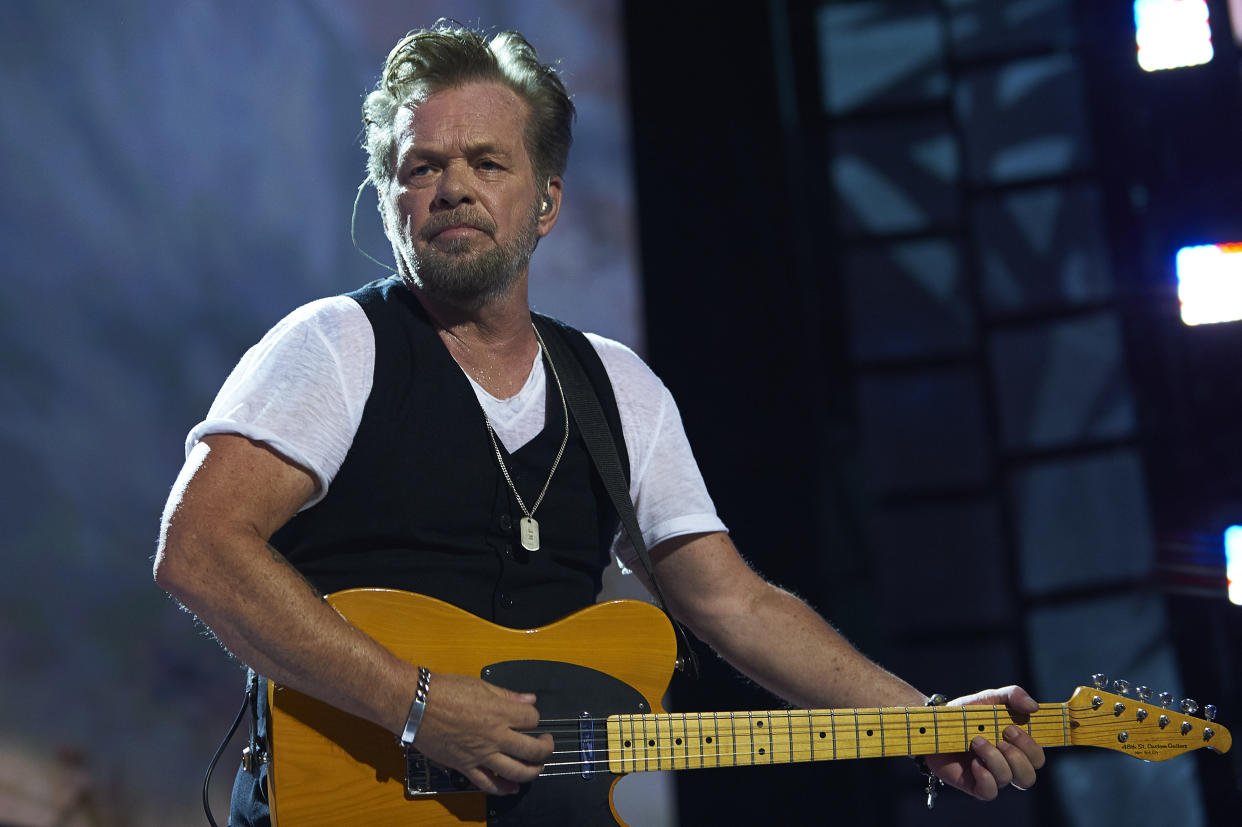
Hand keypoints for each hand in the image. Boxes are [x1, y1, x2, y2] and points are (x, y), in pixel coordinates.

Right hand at [410, 671, 554, 794]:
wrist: (415, 705)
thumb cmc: (443, 691)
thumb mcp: (480, 685)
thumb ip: (507, 695)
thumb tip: (528, 699)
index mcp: (500, 712)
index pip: (533, 719)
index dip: (535, 717)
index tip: (531, 717)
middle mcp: (495, 735)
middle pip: (534, 749)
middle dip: (546, 747)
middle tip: (546, 743)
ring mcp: (481, 754)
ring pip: (517, 771)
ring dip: (533, 771)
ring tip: (537, 766)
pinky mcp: (466, 766)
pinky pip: (489, 784)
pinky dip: (503, 788)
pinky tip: (512, 788)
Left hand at [923, 685, 1045, 800]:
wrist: (936, 721)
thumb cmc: (967, 712)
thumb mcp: (990, 698)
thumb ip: (1014, 696)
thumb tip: (1034, 707)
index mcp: (1016, 748)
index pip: (1038, 758)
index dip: (1031, 747)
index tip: (1011, 728)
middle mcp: (1007, 765)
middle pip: (1029, 776)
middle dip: (1016, 755)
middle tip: (999, 735)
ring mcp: (991, 776)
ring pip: (1008, 779)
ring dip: (994, 758)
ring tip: (976, 741)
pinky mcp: (973, 784)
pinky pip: (989, 791)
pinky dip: (985, 776)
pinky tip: (973, 761)